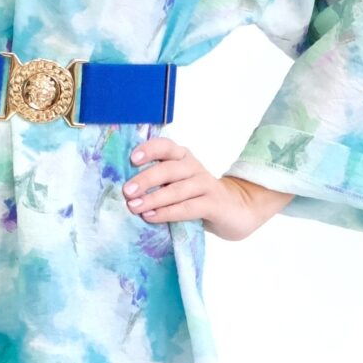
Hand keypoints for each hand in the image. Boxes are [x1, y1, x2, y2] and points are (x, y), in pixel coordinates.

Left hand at [122, 134, 294, 240]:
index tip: (133, 158)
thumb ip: (158, 183)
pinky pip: (188, 207)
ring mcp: (206, 184)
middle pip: (169, 168)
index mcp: (183, 157)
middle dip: (146, 179)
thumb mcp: (178, 183)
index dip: (150, 149)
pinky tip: (151, 217)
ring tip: (135, 207)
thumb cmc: (197, 196)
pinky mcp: (214, 204)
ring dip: (154, 198)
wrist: (236, 209)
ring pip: (177, 189)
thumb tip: (127, 191)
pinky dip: (168, 212)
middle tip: (127, 191)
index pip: (166, 146)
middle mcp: (194, 167)